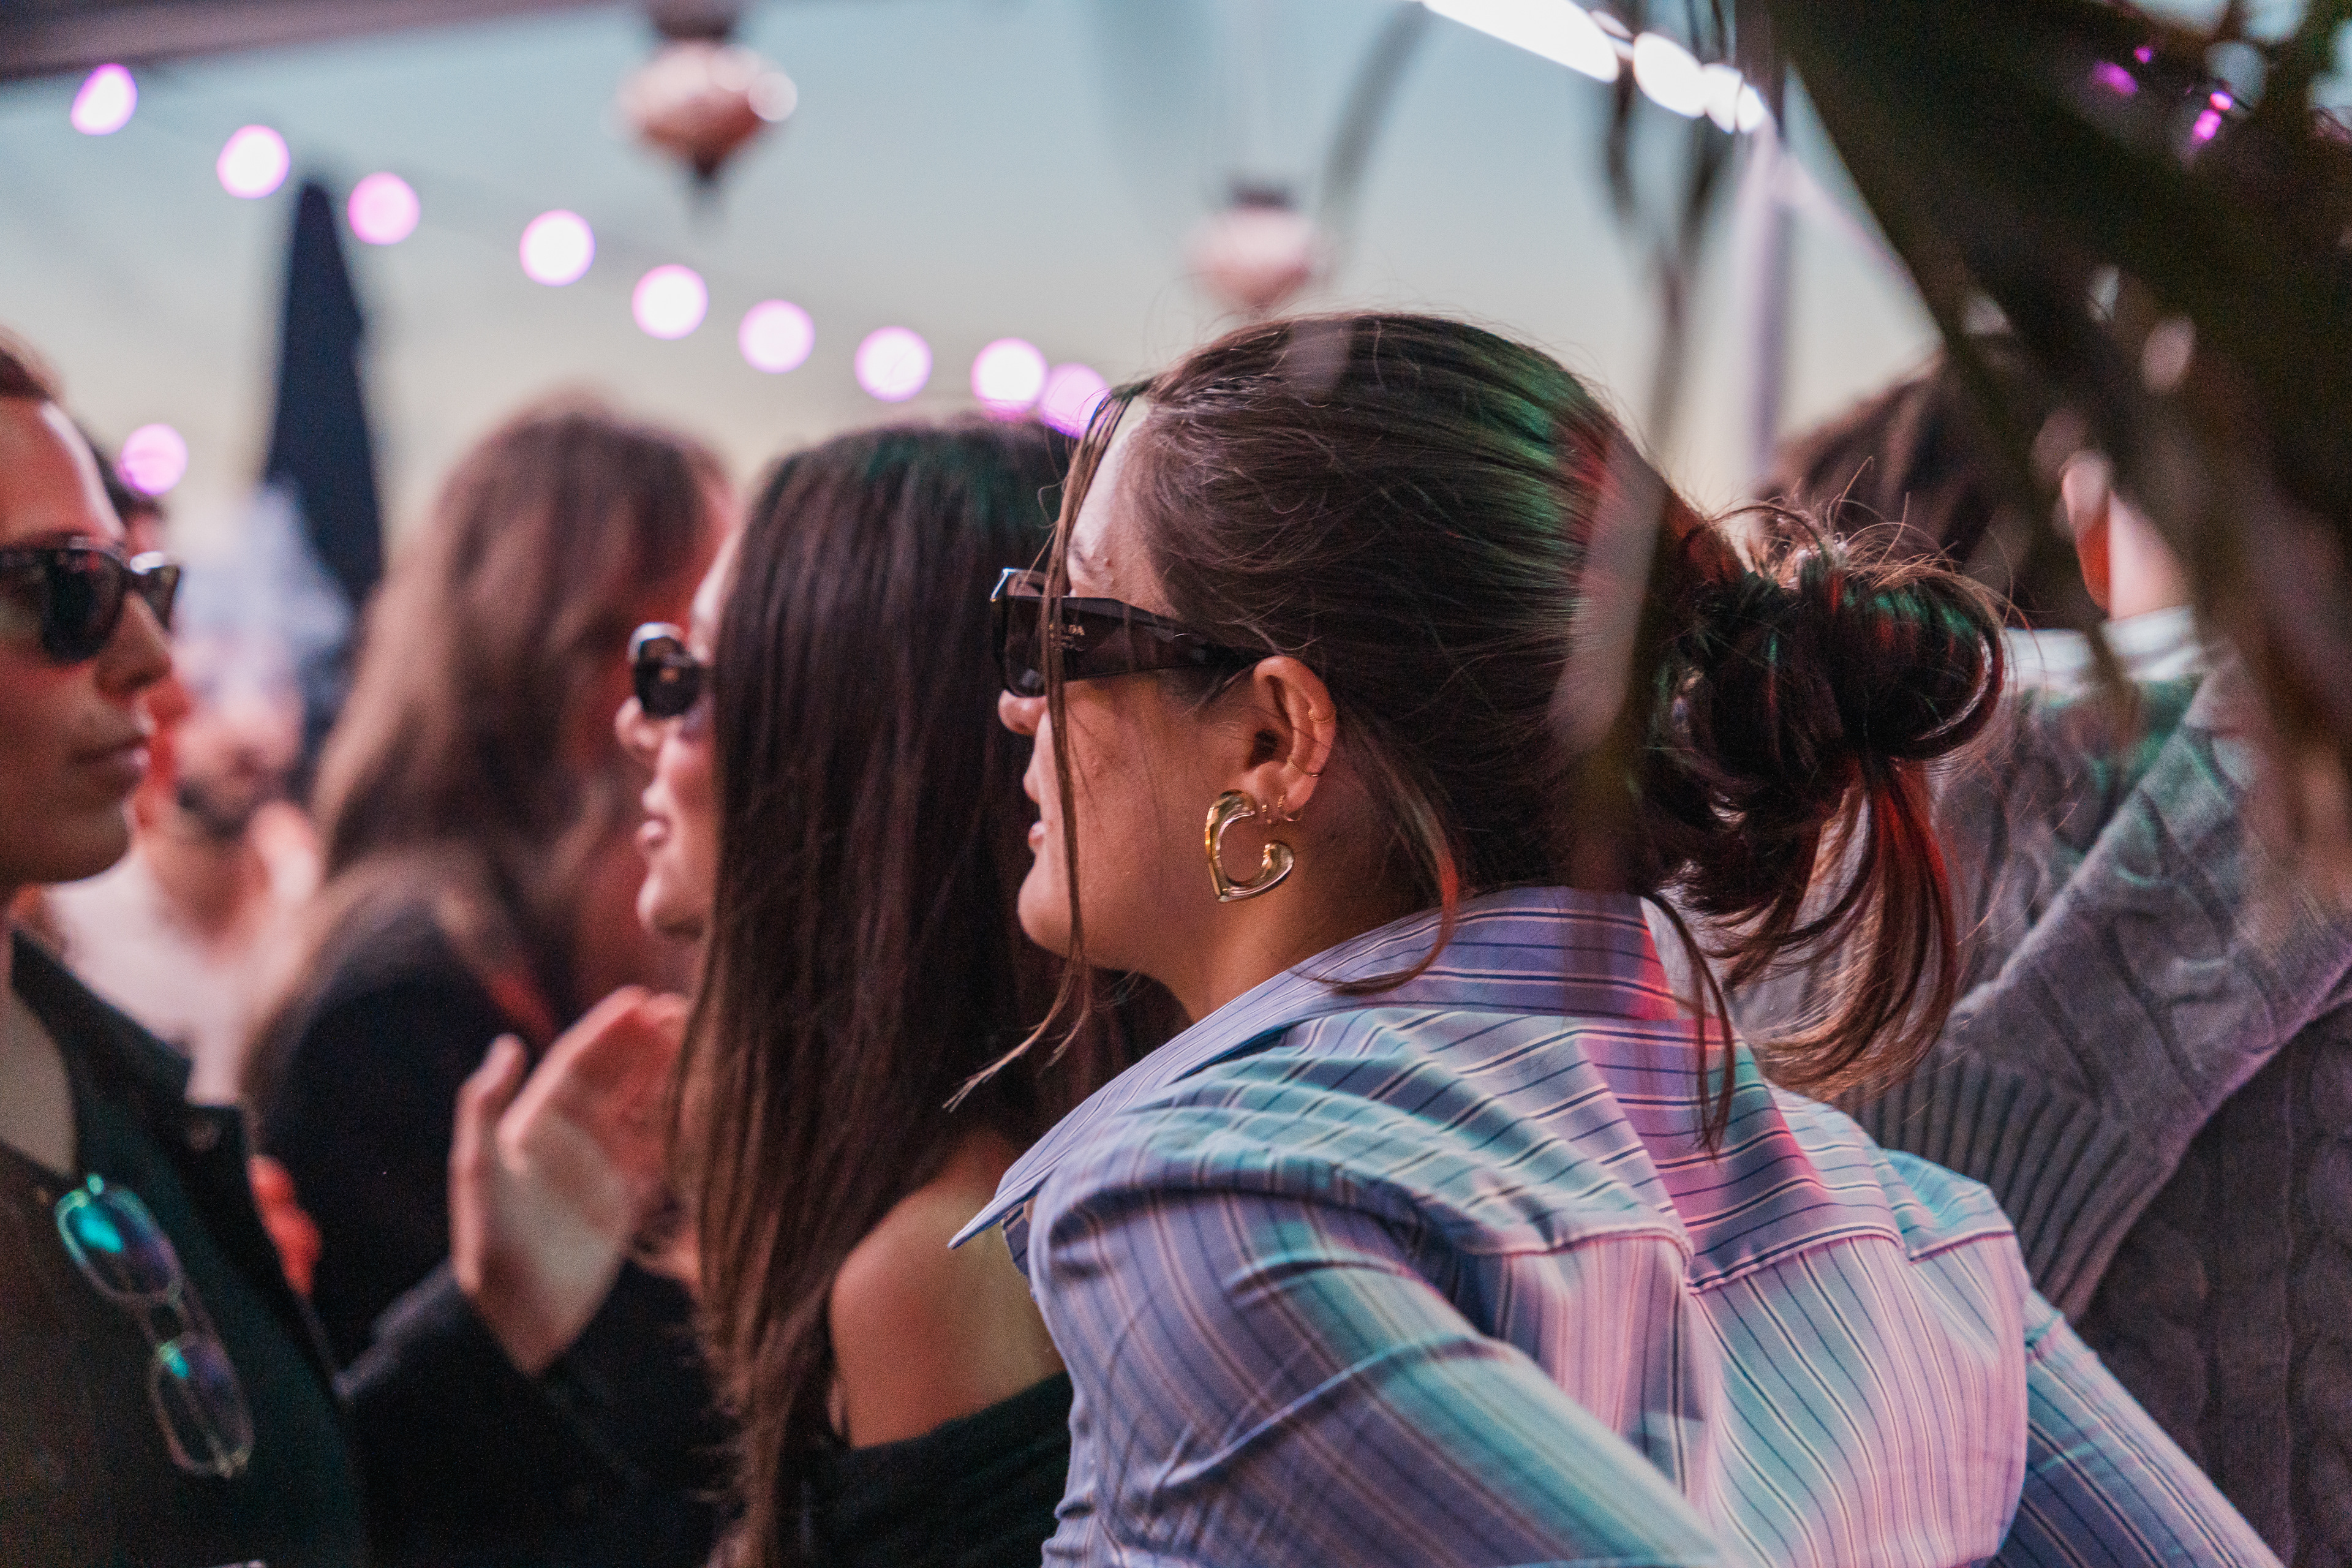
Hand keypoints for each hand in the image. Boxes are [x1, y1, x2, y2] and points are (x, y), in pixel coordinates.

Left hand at [449, 986, 687, 1375]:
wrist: (516, 1319)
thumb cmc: (490, 1244)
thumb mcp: (478, 1171)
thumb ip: (486, 1108)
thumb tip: (507, 1044)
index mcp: (535, 1122)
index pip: (578, 1062)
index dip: (608, 1031)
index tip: (642, 1000)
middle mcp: (571, 1138)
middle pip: (617, 1077)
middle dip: (648, 1044)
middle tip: (688, 1012)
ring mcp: (600, 1167)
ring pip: (643, 1108)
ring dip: (671, 1078)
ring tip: (706, 1048)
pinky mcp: (624, 1199)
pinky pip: (659, 1152)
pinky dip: (681, 1128)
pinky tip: (707, 1106)